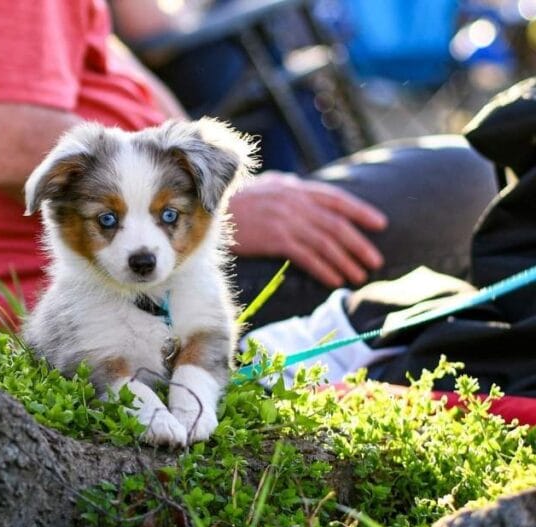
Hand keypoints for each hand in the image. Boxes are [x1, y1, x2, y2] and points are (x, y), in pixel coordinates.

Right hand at [228, 171, 387, 287]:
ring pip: (326, 242)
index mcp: (295, 188)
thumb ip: (288, 187)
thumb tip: (304, 190)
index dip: (361, 211)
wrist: (207, 207)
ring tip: (359, 275)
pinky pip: (307, 256)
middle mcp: (295, 202)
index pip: (336, 199)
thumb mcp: (265, 185)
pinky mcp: (275, 238)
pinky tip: (335, 280)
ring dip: (346, 261)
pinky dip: (324, 269)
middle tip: (375, 260)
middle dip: (359, 243)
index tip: (380, 224)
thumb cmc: (234, 199)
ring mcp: (286, 220)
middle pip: (336, 224)